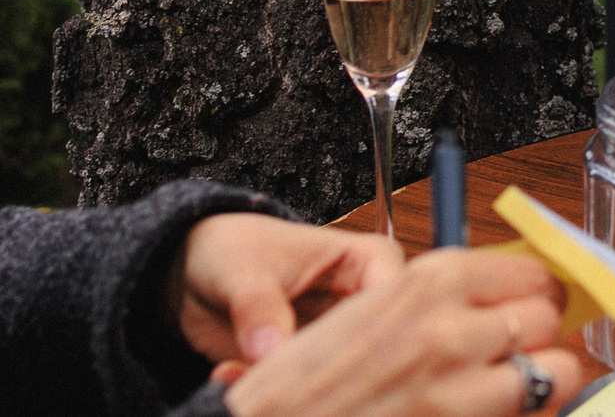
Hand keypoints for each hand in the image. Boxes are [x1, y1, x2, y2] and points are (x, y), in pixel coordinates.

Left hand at [174, 213, 403, 369]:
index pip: (393, 300)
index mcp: (370, 260)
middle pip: (375, 346)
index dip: (371, 331)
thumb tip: (270, 349)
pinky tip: (228, 374)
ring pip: (340, 375)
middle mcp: (362, 302)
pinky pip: (302, 390)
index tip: (327, 356)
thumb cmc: (233, 248)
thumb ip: (259, 306)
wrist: (192, 271)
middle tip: (284, 381)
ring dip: (297, 388)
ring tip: (248, 378)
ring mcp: (336, 337)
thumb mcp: (243, 269)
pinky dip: (267, 395)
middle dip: (330, 369)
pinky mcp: (308, 366)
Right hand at [222, 248, 584, 416]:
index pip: (533, 275)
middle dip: (540, 339)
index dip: (536, 297)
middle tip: (519, 354)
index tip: (532, 309)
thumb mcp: (375, 310)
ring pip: (556, 372)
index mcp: (430, 281)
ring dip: (541, 382)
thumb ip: (443, 298)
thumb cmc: (306, 382)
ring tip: (511, 392)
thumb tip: (510, 297)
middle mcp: (451, 328)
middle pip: (548, 320)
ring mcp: (458, 389)